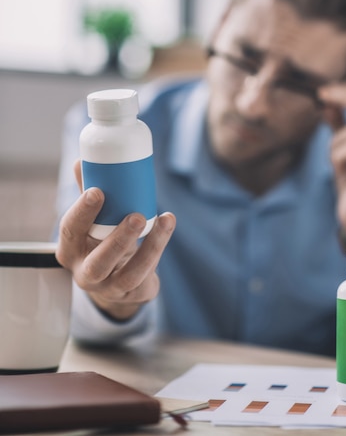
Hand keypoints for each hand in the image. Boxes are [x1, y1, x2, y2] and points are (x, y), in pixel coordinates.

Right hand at [56, 160, 175, 319]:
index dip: (82, 212)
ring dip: (149, 247)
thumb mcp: (91, 219)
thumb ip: (88, 192)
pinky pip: (147, 276)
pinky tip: (167, 225)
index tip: (97, 190)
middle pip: (98, 263)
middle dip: (118, 240)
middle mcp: (85, 273)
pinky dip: (159, 249)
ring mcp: (109, 289)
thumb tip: (82, 160)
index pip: (69, 231)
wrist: (113, 278)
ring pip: (128, 275)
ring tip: (164, 220)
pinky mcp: (133, 294)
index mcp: (69, 249)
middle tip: (137, 215)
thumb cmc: (100, 238)